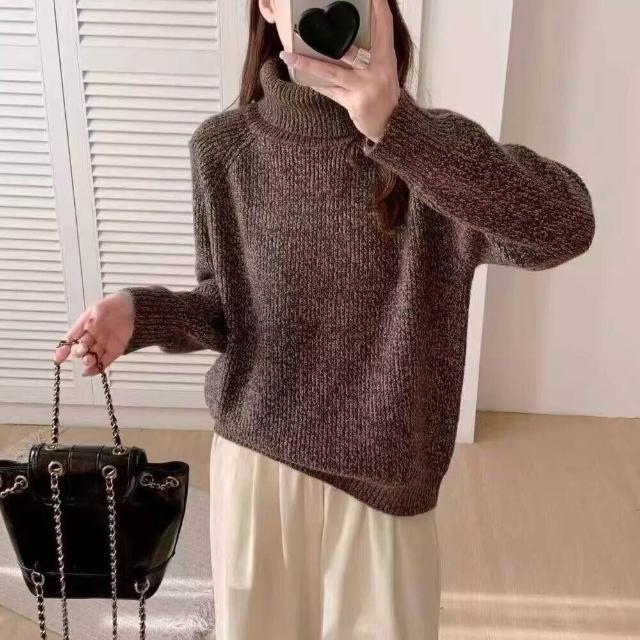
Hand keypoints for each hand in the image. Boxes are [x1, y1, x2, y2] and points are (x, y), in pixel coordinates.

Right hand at [53, 291, 134, 375]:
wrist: (130, 308)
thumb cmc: (113, 306)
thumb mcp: (98, 309)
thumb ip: (93, 318)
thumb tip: (88, 326)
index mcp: (84, 327)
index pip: (70, 340)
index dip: (63, 349)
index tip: (58, 358)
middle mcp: (92, 338)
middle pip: (81, 349)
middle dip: (79, 352)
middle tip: (81, 350)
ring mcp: (103, 345)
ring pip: (92, 357)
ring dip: (88, 360)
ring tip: (88, 360)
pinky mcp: (114, 351)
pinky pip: (104, 361)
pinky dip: (97, 368)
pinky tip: (89, 372)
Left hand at [280, 0, 399, 141]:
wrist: (390, 123)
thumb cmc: (383, 92)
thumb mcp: (384, 68)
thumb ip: (372, 50)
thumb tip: (349, 33)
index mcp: (386, 57)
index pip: (384, 26)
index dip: (379, 9)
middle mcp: (377, 70)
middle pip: (350, 48)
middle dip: (332, 38)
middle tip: (307, 25)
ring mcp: (365, 88)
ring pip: (331, 72)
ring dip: (307, 64)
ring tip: (288, 56)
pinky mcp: (355, 103)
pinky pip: (330, 91)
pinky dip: (316, 84)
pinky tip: (301, 77)